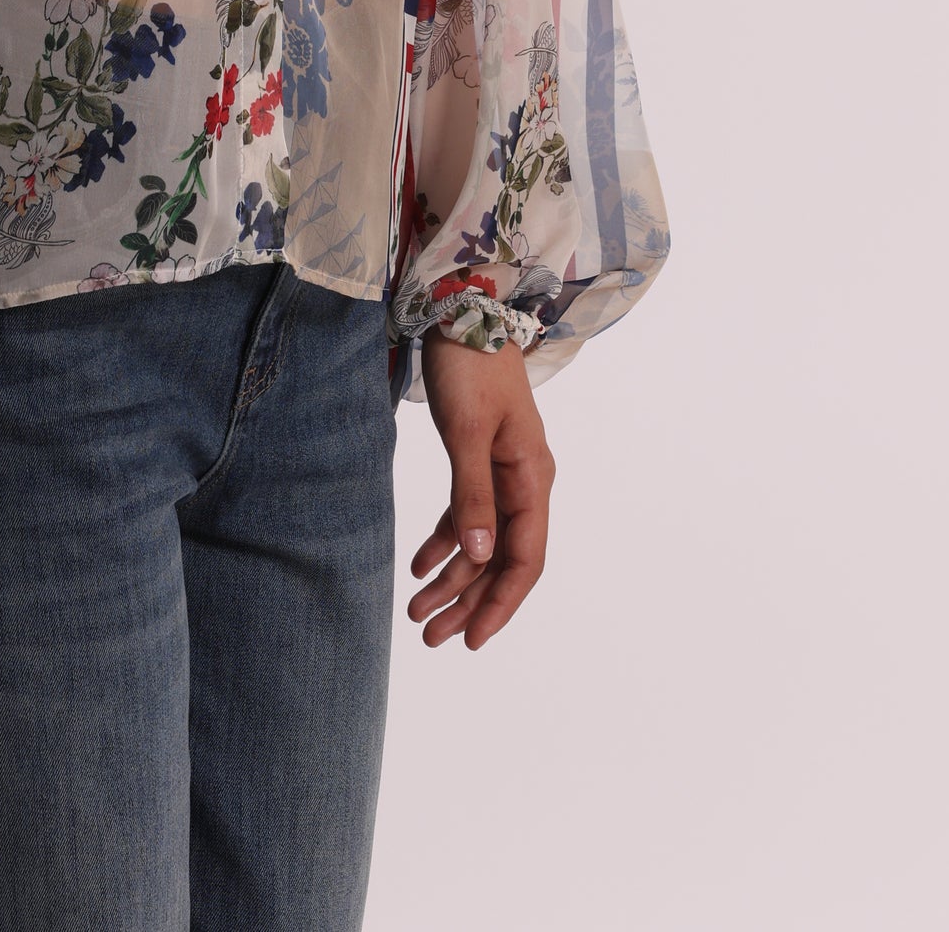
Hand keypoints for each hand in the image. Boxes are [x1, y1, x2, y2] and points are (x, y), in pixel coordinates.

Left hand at [408, 331, 554, 649]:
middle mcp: (525, 481)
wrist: (462, 308)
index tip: (472, 640)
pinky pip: (467, 514)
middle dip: (468, 601)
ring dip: (452, 578)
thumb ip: (473, 495)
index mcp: (532, 478)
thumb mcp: (465, 432)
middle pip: (502, 559)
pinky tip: (420, 566)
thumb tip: (480, 557)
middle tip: (430, 638)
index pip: (525, 559)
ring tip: (417, 613)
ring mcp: (503, 471)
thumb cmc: (468, 365)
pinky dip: (445, 541)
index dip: (500, 603)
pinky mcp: (479, 458)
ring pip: (482, 541)